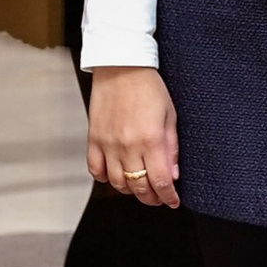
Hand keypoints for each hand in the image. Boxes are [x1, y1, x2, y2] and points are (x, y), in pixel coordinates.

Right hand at [86, 67, 180, 208]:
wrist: (121, 66)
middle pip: (138, 187)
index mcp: (151, 139)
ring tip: (140, 187)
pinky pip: (95, 170)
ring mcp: (108, 144)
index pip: (159, 181)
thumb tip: (173, 174)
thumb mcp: (170, 115)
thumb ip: (172, 148)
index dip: (167, 196)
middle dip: (151, 198)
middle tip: (158, 197)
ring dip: (130, 191)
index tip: (172, 201)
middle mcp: (128, 146)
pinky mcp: (93, 139)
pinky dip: (105, 178)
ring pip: (117, 183)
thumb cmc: (148, 86)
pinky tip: (116, 176)